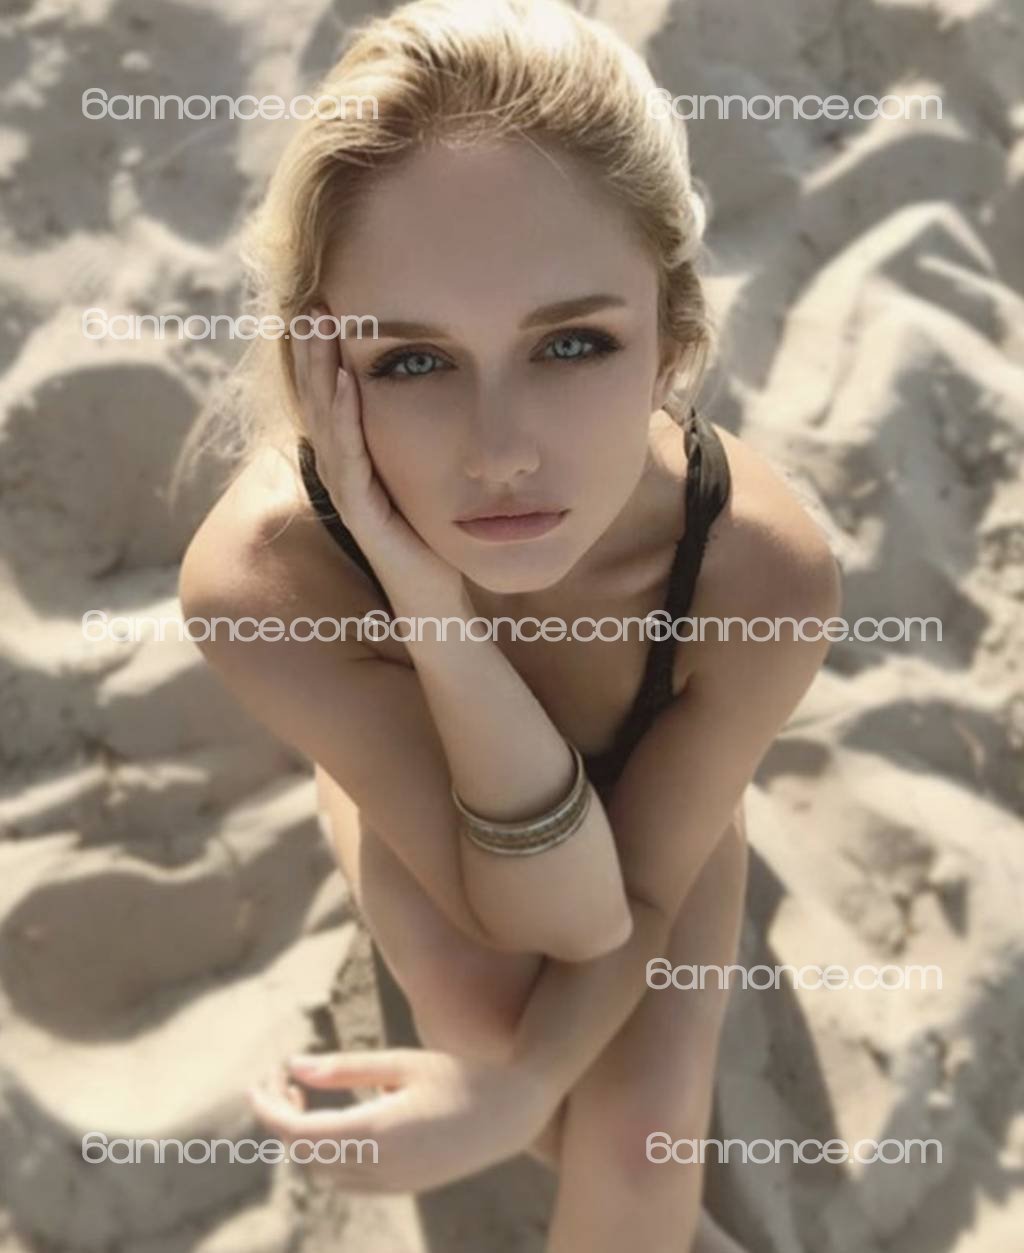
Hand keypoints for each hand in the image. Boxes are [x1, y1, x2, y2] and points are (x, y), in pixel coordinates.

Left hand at [246, 1047, 557, 1192]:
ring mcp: (394, 1185)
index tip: (259, 1080)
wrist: (517, 1110)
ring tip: (305, 1096)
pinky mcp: (406, 1187)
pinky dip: (331, 1151)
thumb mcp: (401, 1062)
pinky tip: (344, 1116)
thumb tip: (292, 1067)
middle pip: (304, 1156)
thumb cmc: (461, 1074)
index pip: (297, 1135)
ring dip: (305, 1138)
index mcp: (377, 1134)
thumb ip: (346, 1069)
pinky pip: (349, 1179)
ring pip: (324, 1172)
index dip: (268, 1110)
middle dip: (283, 1120)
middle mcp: (381, 1169)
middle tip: (281, 1079)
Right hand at [293, 304, 465, 609]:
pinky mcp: (363, 515)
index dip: (324, 356)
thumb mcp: (422, 478)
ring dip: (319, 371)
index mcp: (355, 463)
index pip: (332, 401)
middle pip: (319, 402)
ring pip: (326, 423)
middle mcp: (343, 474)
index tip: (327, 306)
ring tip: (317, 325)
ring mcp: (349, 494)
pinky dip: (346, 417)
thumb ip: (416, 442)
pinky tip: (345, 381)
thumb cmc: (431, 541)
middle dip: (313, 350)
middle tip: (311, 300)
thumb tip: (438, 392)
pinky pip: (350, 458)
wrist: (434, 602)